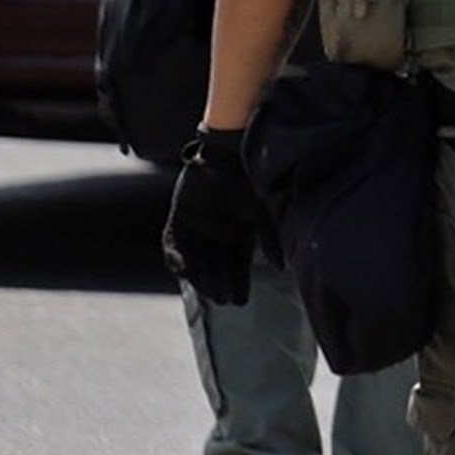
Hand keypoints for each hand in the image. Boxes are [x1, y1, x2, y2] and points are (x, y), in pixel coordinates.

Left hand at [163, 129, 264, 304]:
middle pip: (215, 265)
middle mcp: (217, 232)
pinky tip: (183, 270)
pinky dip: (176, 257)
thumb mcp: (264, 213)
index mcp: (239, 233)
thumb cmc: (250, 180)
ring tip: (206, 290)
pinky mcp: (179, 217)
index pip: (238, 265)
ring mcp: (197, 226)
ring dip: (199, 275)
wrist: (227, 153)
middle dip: (218, 283)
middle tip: (221, 300)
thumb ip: (270, 240)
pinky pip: (173, 243)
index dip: (239, 283)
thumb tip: (282, 268)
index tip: (240, 301)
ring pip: (195, 258)